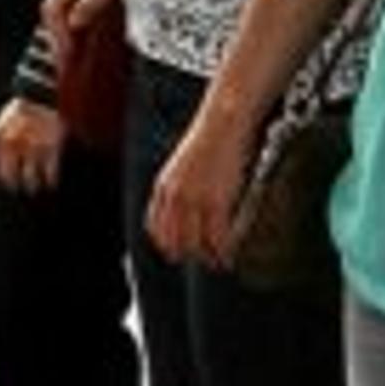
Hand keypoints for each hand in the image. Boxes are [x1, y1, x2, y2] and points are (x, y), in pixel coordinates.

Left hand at [0, 100, 63, 193]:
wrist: (42, 93)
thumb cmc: (23, 106)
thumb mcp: (3, 120)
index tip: (3, 178)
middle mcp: (14, 145)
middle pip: (10, 176)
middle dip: (13, 184)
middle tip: (17, 187)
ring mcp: (33, 148)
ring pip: (30, 179)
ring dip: (32, 186)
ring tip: (34, 188)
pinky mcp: (52, 148)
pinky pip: (51, 172)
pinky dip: (51, 180)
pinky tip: (51, 183)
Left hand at [144, 109, 255, 268]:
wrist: (224, 123)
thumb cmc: (210, 140)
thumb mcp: (183, 165)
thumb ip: (180, 186)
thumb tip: (189, 204)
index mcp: (162, 187)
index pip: (155, 227)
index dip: (166, 244)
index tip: (176, 253)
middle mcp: (173, 197)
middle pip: (173, 240)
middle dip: (187, 255)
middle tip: (203, 260)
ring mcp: (194, 201)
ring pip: (195, 244)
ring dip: (207, 258)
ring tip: (219, 262)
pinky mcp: (217, 202)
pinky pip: (217, 238)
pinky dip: (223, 252)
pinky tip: (229, 257)